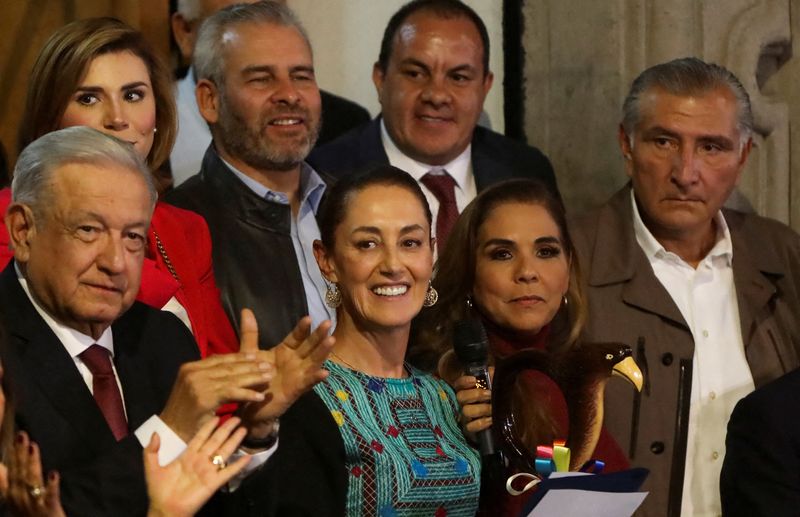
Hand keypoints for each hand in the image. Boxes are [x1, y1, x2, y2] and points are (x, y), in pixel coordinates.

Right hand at [3, 431, 64, 516]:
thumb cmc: (30, 514)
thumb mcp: (16, 498)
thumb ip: (9, 482)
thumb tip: (2, 466)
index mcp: (11, 495)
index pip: (10, 473)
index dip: (11, 456)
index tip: (12, 439)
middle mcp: (19, 499)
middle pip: (19, 473)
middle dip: (19, 453)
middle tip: (21, 435)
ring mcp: (34, 504)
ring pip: (32, 480)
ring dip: (32, 463)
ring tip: (33, 446)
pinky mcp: (49, 510)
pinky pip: (50, 496)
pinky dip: (51, 484)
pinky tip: (53, 473)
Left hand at [145, 417, 249, 516]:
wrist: (165, 510)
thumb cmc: (159, 490)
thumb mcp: (151, 468)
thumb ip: (151, 451)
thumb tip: (155, 433)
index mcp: (187, 455)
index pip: (200, 437)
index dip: (208, 427)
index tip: (217, 416)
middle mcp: (200, 460)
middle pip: (216, 441)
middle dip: (226, 429)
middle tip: (236, 418)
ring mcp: (208, 470)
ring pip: (224, 452)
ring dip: (234, 441)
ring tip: (243, 429)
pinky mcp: (214, 482)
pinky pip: (228, 471)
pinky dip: (238, 465)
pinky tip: (248, 457)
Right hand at [159, 350, 273, 441]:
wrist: (171, 433)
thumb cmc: (186, 413)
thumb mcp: (195, 389)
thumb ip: (208, 376)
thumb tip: (229, 366)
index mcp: (190, 367)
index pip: (220, 359)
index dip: (239, 357)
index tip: (256, 356)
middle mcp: (193, 372)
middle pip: (228, 367)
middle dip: (250, 366)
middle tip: (268, 365)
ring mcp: (198, 384)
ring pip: (232, 378)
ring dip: (253, 377)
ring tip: (269, 377)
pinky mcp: (205, 397)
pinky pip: (232, 393)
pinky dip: (247, 394)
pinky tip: (260, 396)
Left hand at [237, 310, 333, 440]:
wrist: (248, 406)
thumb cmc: (252, 378)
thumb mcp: (250, 353)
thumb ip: (250, 333)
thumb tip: (246, 310)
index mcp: (285, 351)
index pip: (296, 337)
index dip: (302, 328)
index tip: (308, 318)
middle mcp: (294, 361)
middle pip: (309, 346)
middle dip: (318, 335)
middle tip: (328, 323)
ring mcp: (297, 375)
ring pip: (313, 361)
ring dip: (323, 352)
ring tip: (332, 341)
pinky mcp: (295, 390)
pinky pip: (307, 383)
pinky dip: (316, 378)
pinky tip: (324, 373)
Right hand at [453, 369, 493, 437]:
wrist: (505, 416)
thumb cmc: (497, 398)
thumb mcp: (496, 385)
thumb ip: (493, 376)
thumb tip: (492, 370)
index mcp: (468, 390)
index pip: (459, 383)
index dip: (464, 381)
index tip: (474, 380)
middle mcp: (464, 402)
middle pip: (460, 396)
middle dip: (476, 395)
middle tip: (489, 394)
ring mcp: (465, 416)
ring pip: (466, 411)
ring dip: (481, 409)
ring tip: (492, 408)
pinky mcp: (470, 428)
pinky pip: (470, 427)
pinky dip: (481, 423)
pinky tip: (491, 420)